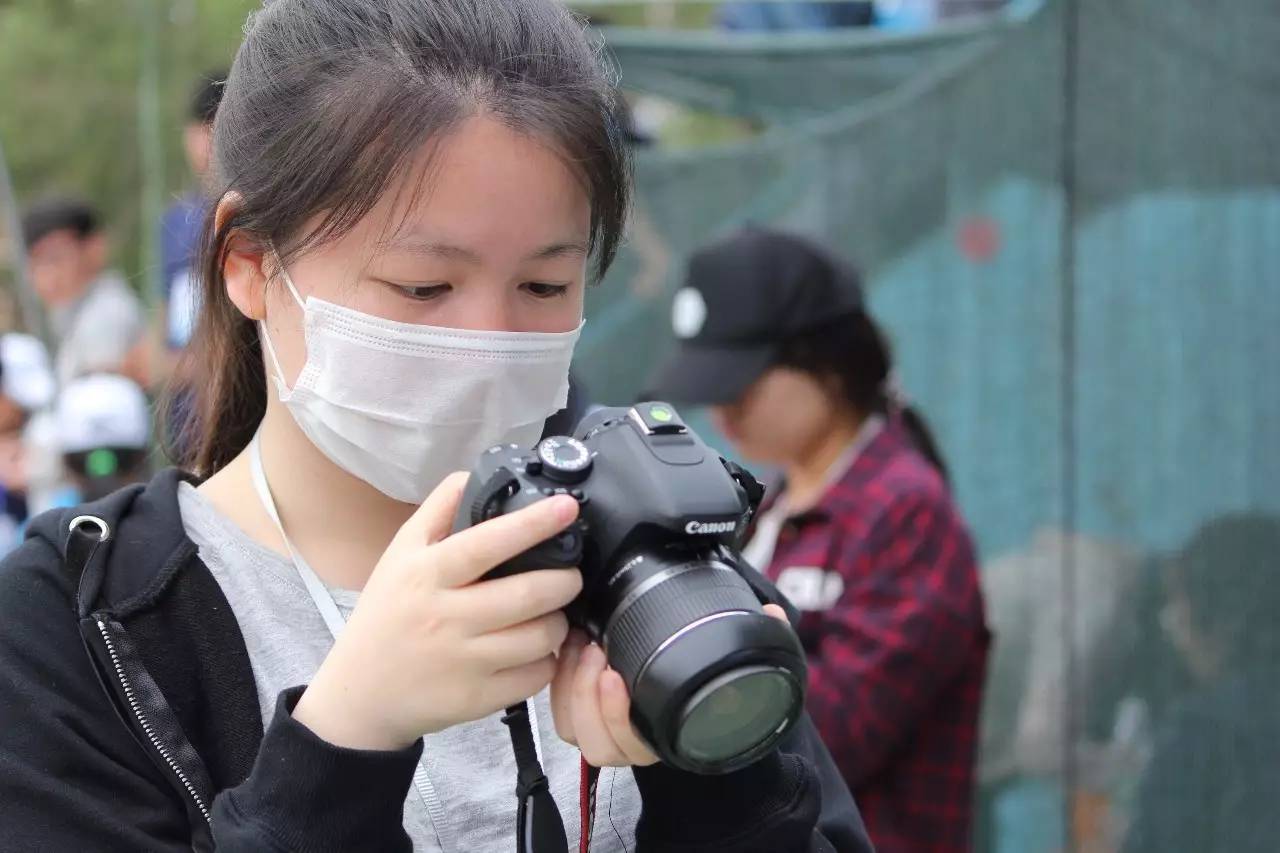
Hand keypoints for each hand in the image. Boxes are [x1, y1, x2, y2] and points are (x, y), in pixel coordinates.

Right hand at [294, 473, 583, 750]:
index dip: (533, 524)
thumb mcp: (399, 556)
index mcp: (426, 575)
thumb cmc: (387, 615)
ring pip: (541, 637)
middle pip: (528, 594)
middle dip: (565, 580)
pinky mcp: (478, 698)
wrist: (360, 693)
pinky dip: (547, 660)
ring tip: (551, 613)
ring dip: (559, 621)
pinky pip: (536, 675)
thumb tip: (472, 473)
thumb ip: (437, 511)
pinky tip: (536, 650)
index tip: (567, 508)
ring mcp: (463, 662)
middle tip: (569, 575)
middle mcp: (445, 617)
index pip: (487, 543)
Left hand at [550, 603, 790, 767]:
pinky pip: (559, 714)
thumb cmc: (713, 678)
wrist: (699, 695)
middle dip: (586, 696)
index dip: (617, 718)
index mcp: (669, 734)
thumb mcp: (737, 658)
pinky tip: (571, 646)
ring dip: (570, 687)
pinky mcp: (583, 712)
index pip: (635, 746)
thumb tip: (773, 615)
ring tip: (582, 645)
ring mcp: (607, 731)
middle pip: (595, 743)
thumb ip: (761, 639)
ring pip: (572, 731)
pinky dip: (557, 682)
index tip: (616, 677)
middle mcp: (636, 742)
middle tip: (595, 651)